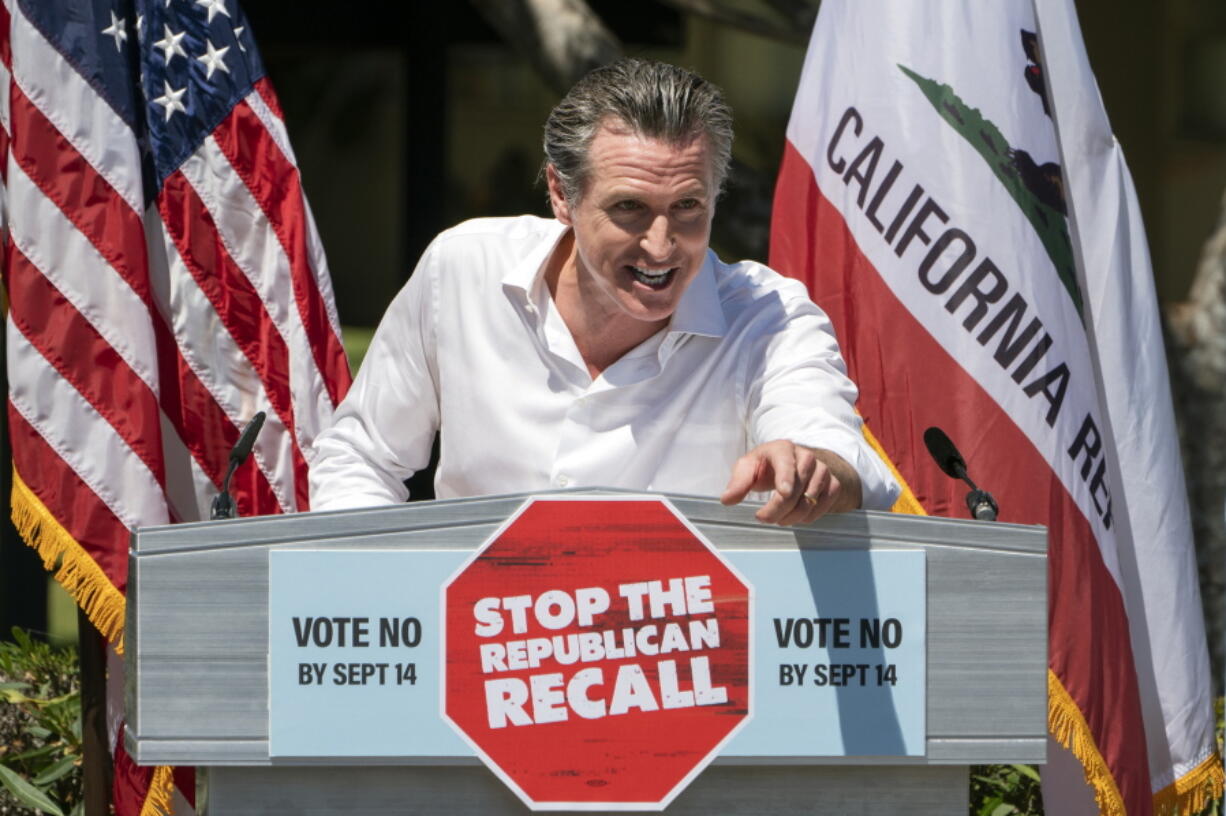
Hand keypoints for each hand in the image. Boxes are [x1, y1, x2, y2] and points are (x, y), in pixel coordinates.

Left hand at [719, 441, 861, 525]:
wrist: (790, 464)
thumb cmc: (765, 466)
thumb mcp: (747, 468)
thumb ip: (738, 483)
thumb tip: (727, 500)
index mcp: (782, 448)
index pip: (786, 462)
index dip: (785, 478)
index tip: (783, 492)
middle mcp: (806, 456)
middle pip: (797, 487)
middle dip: (779, 508)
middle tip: (764, 518)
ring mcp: (822, 469)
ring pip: (811, 499)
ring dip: (793, 516)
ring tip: (779, 518)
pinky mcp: (833, 483)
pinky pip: (825, 504)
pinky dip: (810, 516)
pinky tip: (797, 517)